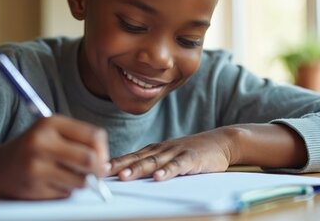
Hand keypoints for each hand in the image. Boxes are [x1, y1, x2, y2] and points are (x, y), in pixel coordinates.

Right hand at [0, 115, 108, 199]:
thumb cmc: (31, 148)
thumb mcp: (52, 133)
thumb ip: (80, 141)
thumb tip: (106, 164)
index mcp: (49, 123)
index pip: (94, 135)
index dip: (104, 150)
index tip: (101, 158)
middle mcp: (41, 142)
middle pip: (90, 159)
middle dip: (98, 170)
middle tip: (95, 173)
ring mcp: (36, 166)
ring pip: (80, 181)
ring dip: (80, 182)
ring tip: (67, 175)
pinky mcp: (33, 188)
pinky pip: (66, 193)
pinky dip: (65, 190)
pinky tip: (52, 183)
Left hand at [108, 128, 235, 181]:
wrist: (221, 142)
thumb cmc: (192, 152)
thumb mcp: (169, 156)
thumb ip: (152, 164)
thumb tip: (129, 175)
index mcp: (155, 150)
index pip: (131, 156)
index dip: (115, 162)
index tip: (97, 168)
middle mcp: (162, 149)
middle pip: (138, 158)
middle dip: (120, 165)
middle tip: (104, 172)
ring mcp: (176, 153)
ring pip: (154, 162)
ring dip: (139, 168)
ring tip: (125, 176)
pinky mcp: (191, 159)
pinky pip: (178, 166)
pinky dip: (167, 171)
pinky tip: (158, 178)